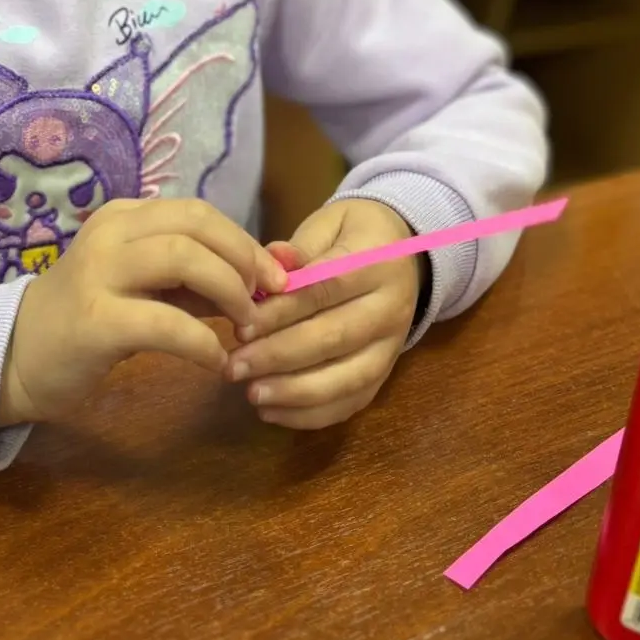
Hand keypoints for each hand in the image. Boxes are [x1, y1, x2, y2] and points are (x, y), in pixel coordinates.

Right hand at [0, 198, 284, 425]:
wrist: (17, 356)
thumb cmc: (90, 320)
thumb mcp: (146, 288)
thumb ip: (198, 277)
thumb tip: (271, 272)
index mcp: (123, 217)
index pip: (198, 212)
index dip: (245, 241)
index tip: (276, 276)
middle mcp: (110, 234)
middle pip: (197, 225)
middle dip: (245, 260)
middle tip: (268, 299)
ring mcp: (99, 274)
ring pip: (184, 259)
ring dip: (230, 292)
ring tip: (246, 326)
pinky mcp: (95, 321)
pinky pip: (167, 323)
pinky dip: (203, 342)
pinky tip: (215, 362)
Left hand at [225, 198, 420, 430]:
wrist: (404, 254)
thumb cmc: (353, 235)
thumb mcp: (328, 225)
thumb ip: (298, 248)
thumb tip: (269, 262)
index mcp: (376, 262)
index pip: (324, 290)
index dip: (280, 311)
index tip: (240, 327)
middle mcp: (391, 307)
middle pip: (335, 337)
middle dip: (280, 356)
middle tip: (235, 367)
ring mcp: (393, 345)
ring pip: (348, 378)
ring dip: (296, 393)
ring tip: (252, 395)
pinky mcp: (386, 373)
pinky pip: (354, 401)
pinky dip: (313, 414)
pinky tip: (273, 412)